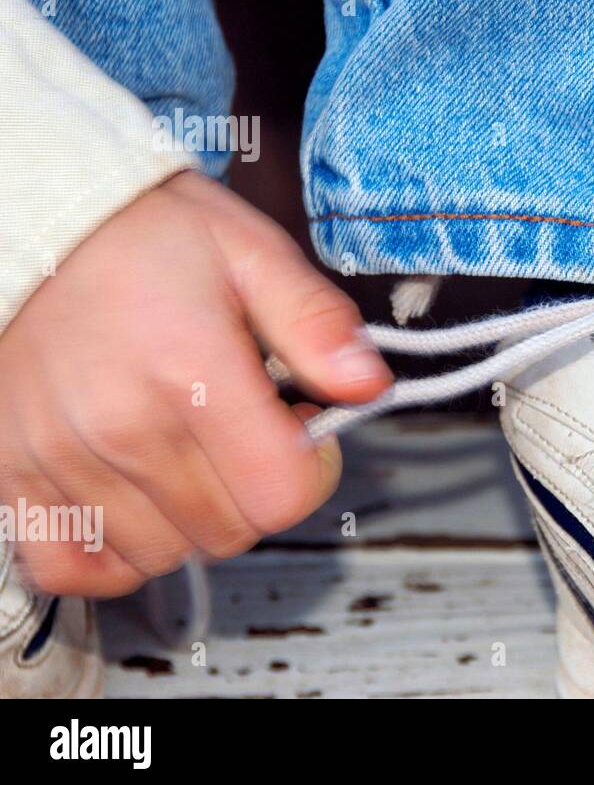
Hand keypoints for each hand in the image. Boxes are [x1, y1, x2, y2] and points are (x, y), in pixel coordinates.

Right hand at [0, 170, 391, 595]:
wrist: (34, 218)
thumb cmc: (142, 234)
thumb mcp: (251, 253)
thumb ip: (316, 323)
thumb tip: (369, 384)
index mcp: (192, 372)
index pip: (281, 494)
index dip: (313, 468)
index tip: (300, 427)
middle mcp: (123, 428)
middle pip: (229, 532)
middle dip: (256, 490)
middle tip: (244, 432)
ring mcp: (61, 458)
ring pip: (160, 555)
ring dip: (190, 520)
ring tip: (185, 452)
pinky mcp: (11, 472)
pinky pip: (72, 566)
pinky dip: (110, 552)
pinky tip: (133, 502)